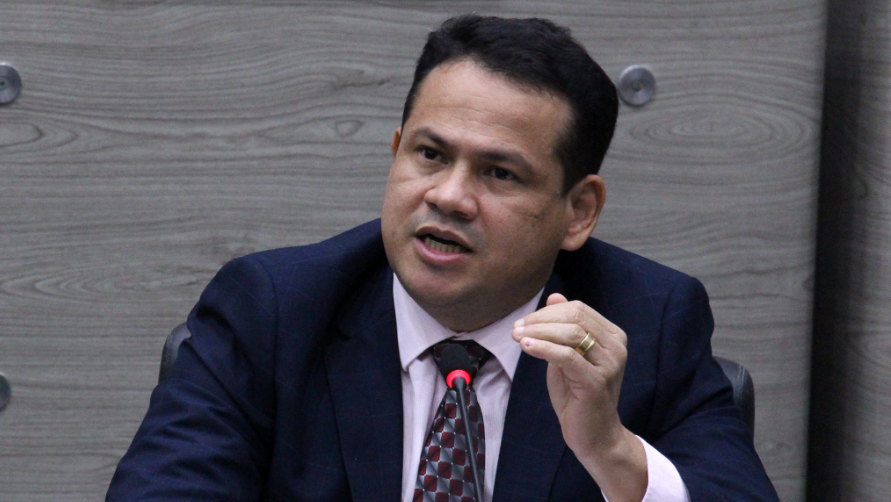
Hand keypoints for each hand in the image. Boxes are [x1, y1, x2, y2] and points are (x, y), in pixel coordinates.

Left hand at [512, 293, 646, 501]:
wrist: (594, 436)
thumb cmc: (578, 396)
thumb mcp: (567, 356)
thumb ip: (562, 328)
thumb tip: (554, 296)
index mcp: (612, 336)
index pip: (578, 309)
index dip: (547, 312)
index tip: (522, 322)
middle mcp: (616, 347)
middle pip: (574, 317)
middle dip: (539, 320)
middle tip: (515, 329)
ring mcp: (610, 364)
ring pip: (571, 333)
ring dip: (538, 332)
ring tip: (516, 337)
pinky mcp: (597, 381)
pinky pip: (567, 356)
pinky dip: (543, 348)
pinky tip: (526, 347)